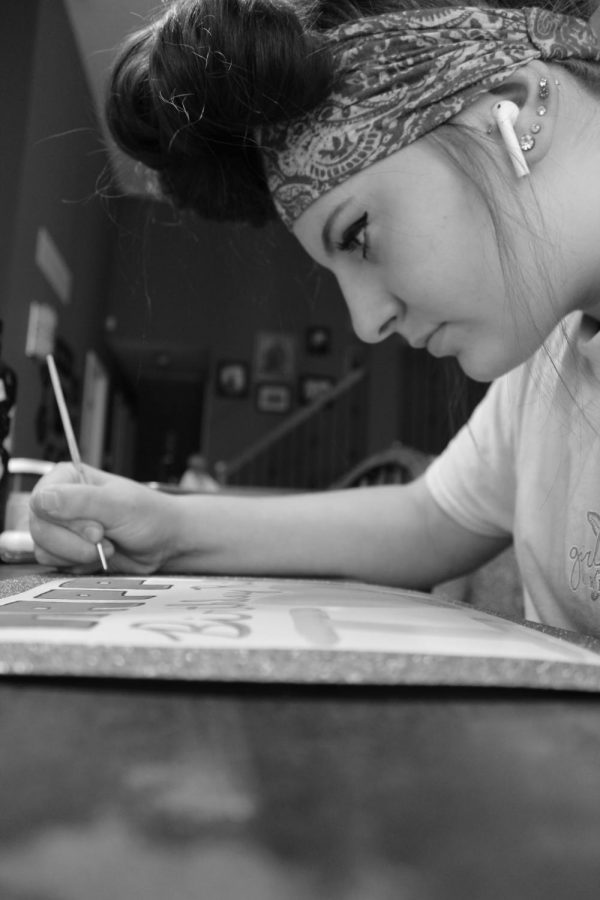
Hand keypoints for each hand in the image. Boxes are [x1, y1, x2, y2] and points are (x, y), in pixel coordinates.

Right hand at [29, 463, 179, 572]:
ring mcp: (62, 527)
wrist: (165, 542)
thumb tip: (42, 499)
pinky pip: (56, 564)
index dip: (67, 523)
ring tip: (107, 546)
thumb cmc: (149, 516)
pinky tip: (99, 556)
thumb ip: (80, 501)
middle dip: (76, 543)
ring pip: (45, 550)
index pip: (41, 502)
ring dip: (79, 556)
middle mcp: (60, 501)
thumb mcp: (118, 505)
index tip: (97, 529)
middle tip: (105, 539)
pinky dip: (79, 566)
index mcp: (68, 478)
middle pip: (40, 530)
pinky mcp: (67, 549)